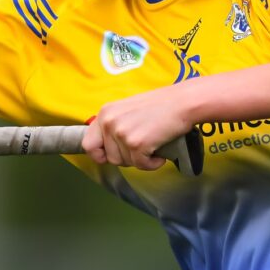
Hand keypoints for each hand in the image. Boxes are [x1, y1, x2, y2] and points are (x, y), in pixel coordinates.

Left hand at [82, 86, 196, 169]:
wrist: (181, 103)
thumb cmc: (160, 106)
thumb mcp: (126, 110)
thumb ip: (113, 125)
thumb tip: (106, 149)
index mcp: (105, 113)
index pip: (88, 144)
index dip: (99, 155)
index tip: (111, 156)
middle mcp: (109, 122)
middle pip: (109, 158)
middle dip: (126, 158)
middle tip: (141, 147)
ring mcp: (122, 133)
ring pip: (125, 163)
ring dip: (140, 159)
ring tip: (152, 145)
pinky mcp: (136, 144)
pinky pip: (141, 166)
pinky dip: (152, 164)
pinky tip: (159, 153)